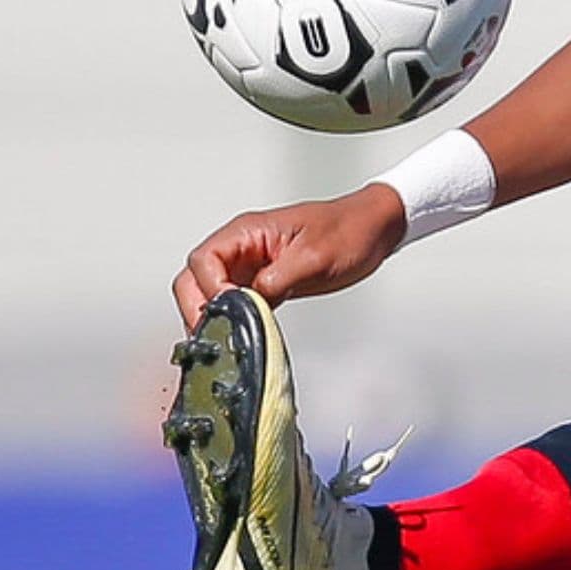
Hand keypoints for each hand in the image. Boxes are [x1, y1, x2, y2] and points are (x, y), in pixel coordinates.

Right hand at [172, 185, 406, 329]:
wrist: (374, 228)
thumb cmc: (350, 231)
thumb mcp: (314, 257)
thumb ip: (276, 280)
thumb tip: (247, 304)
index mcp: (249, 231)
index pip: (204, 260)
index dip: (209, 288)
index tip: (226, 310)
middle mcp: (243, 246)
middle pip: (196, 278)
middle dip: (198, 307)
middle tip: (212, 335)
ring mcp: (251, 264)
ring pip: (210, 291)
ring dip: (211, 315)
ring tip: (223, 340)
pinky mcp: (264, 280)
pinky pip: (235, 301)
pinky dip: (231, 318)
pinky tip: (239, 335)